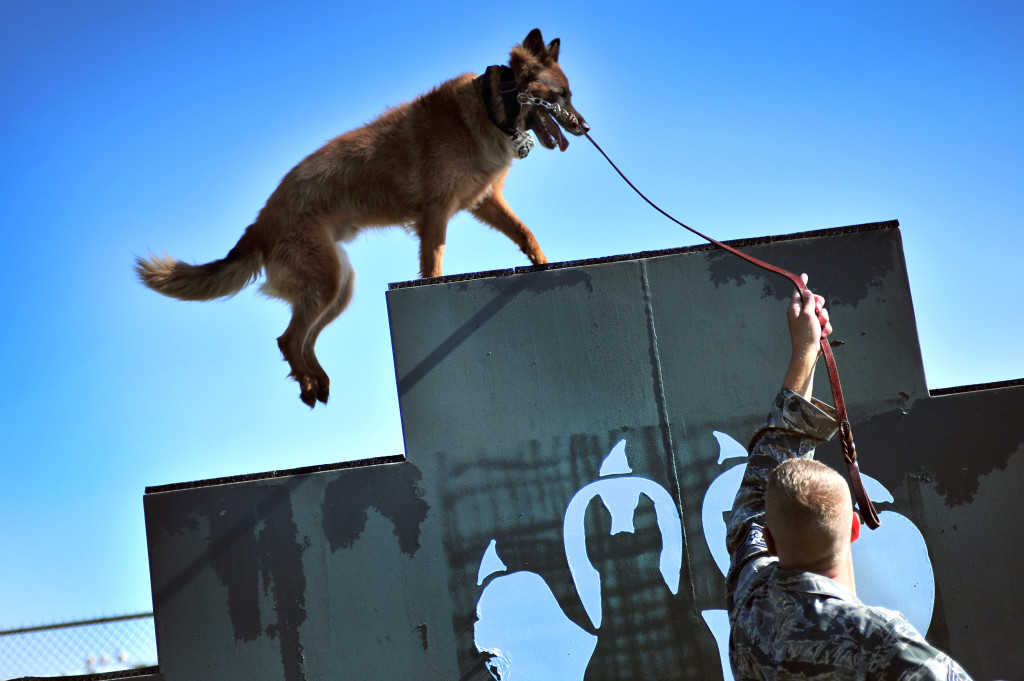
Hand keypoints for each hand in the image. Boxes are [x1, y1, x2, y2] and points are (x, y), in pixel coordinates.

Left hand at [783, 274, 831, 397]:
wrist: (808, 353)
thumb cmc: (805, 334)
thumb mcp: (807, 314)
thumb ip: (808, 302)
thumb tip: (806, 292)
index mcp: (794, 309)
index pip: (798, 293)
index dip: (803, 284)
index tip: (804, 275)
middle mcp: (800, 314)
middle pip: (814, 302)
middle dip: (820, 307)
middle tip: (818, 312)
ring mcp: (808, 322)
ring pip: (822, 313)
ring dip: (824, 320)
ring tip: (820, 328)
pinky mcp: (815, 329)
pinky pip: (824, 324)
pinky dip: (825, 328)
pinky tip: (822, 335)